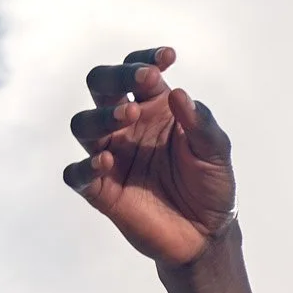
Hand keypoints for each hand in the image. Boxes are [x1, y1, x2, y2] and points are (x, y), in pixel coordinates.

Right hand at [63, 47, 235, 267]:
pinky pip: (77, 174)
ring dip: (102, 116)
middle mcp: (128, 127)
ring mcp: (111, 156)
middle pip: (100, 87)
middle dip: (114, 76)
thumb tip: (178, 93)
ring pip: (83, 125)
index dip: (146, 60)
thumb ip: (200, 123)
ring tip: (130, 116)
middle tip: (142, 80)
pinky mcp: (101, 190)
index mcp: (155, 109)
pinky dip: (85, 166)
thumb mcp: (215, 152)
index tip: (167, 58)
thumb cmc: (211, 186)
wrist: (206, 235)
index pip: (138, 73)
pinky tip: (106, 161)